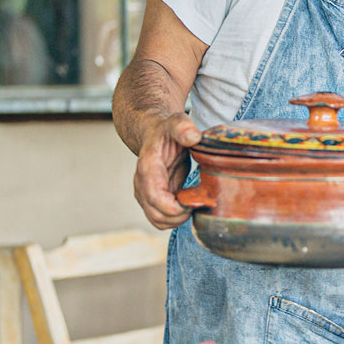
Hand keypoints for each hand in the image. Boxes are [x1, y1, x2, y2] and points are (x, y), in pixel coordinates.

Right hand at [133, 113, 201, 227]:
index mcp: (148, 168)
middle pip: (157, 215)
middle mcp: (142, 184)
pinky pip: (162, 218)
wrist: (156, 134)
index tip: (196, 202)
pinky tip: (190, 204)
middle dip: (180, 216)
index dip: (175, 207)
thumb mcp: (177, 123)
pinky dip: (176, 218)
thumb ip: (183, 128)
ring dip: (179, 219)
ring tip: (196, 203)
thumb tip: (194, 137)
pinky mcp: (152, 200)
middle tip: (201, 203)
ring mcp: (145, 194)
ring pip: (158, 221)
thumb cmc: (167, 130)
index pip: (155, 198)